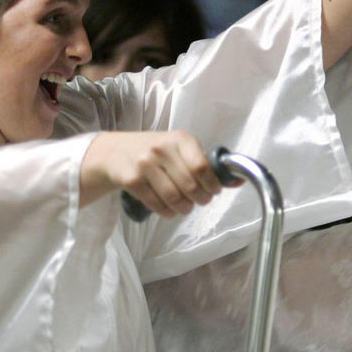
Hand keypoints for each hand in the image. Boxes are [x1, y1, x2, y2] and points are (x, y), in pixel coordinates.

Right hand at [80, 130, 223, 216]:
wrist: (113, 152)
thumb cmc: (153, 151)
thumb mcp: (179, 148)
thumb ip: (205, 164)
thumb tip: (238, 180)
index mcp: (180, 139)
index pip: (202, 167)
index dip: (212, 185)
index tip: (214, 192)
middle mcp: (162, 149)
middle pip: (190, 185)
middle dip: (200, 199)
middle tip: (200, 201)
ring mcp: (145, 164)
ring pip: (174, 197)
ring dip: (184, 208)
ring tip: (186, 207)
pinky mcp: (132, 180)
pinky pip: (156, 204)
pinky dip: (167, 212)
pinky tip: (170, 209)